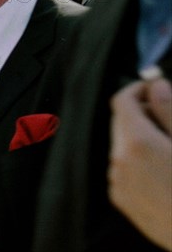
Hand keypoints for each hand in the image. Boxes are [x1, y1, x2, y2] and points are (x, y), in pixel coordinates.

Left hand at [108, 77, 171, 250]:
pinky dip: (137, 161)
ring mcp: (117, 182)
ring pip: (122, 146)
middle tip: (167, 116)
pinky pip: (122, 169)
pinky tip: (164, 171)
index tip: (154, 87)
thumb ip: (169, 109)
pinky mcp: (121, 200)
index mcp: (138, 143)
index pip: (122, 101)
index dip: (138, 89)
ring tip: (169, 148)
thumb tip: (156, 84)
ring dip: (139, 138)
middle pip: (120, 123)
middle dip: (141, 113)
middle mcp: (119, 161)